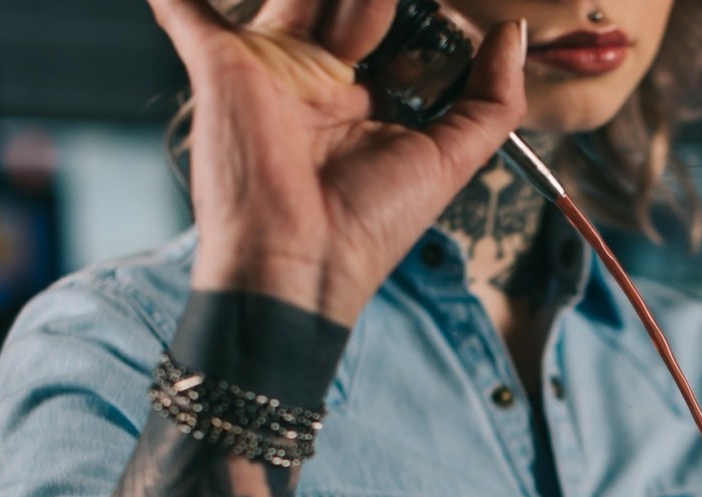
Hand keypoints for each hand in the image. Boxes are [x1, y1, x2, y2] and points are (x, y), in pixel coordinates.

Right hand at [146, 0, 527, 323]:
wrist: (300, 266)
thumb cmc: (371, 226)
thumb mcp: (451, 159)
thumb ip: (490, 99)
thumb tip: (513, 34)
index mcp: (366, 95)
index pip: (395, 23)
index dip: (424, 13)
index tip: (452, 13)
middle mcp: (317, 73)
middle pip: (352, 0)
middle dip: (382, 0)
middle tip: (393, 11)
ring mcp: (269, 63)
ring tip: (365, 12)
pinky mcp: (222, 63)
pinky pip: (187, 9)